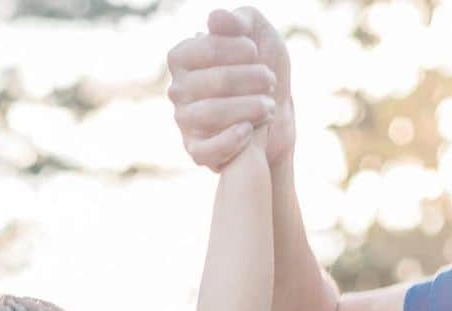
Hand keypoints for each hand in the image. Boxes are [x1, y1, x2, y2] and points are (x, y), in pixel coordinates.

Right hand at [167, 7, 294, 171]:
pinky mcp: (196, 150)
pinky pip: (205, 150)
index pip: (205, 50)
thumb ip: (237, 21)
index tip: (255, 52)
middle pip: (214, 83)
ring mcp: (184, 122)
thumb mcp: (255, 33)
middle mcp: (177, 90)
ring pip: (210, 115)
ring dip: (248, 108)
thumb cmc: (260, 66)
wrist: (274, 107)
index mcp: (183, 58)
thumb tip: (213, 18)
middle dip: (251, 80)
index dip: (237, 49)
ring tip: (268, 106)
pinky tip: (249, 130)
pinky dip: (230, 140)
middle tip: (270, 80)